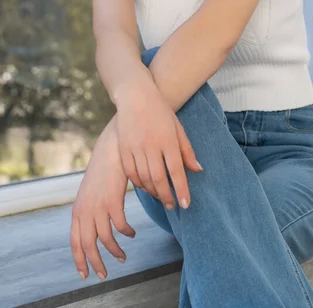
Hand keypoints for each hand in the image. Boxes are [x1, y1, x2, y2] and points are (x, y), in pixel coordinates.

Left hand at [70, 116, 135, 280]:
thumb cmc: (105, 166)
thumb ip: (92, 206)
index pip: (74, 240)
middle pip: (86, 245)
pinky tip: (132, 233)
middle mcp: (84, 209)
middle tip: (104, 275)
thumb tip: (96, 223)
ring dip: (114, 251)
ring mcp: (97, 206)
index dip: (79, 258)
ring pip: (104, 239)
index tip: (85, 273)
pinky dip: (126, 233)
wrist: (112, 145)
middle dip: (95, 263)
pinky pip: (120, 226)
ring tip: (123, 257)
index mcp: (78, 208)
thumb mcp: (93, 189)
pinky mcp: (112, 201)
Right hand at [115, 82, 202, 210]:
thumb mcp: (178, 128)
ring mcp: (135, 147)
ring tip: (162, 197)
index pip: (176, 171)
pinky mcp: (123, 149)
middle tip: (173, 206)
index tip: (186, 204)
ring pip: (144, 178)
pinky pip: (131, 172)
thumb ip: (187, 150)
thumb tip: (197, 170)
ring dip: (154, 192)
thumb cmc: (160, 112)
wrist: (135, 96)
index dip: (181, 189)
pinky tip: (146, 187)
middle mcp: (151, 145)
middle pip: (159, 178)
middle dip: (167, 196)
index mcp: (168, 140)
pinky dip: (139, 183)